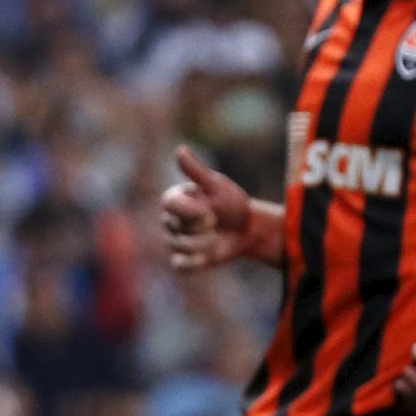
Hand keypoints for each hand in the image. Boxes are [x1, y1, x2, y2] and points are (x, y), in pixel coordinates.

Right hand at [161, 145, 263, 272]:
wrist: (246, 228)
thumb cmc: (231, 203)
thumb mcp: (217, 186)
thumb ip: (196, 170)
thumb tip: (180, 149)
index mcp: (175, 199)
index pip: (169, 204)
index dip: (190, 211)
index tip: (211, 212)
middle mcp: (171, 219)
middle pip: (174, 227)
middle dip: (200, 228)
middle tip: (216, 223)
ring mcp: (176, 240)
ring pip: (177, 246)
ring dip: (202, 245)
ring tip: (217, 239)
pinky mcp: (184, 259)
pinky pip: (179, 265)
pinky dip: (194, 263)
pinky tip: (208, 256)